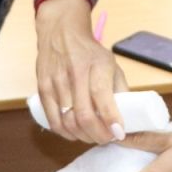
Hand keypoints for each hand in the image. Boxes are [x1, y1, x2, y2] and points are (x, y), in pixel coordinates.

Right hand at [34, 0, 123, 143]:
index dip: (111, 120)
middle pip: (84, 116)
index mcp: (97, 65)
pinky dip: (66, 133)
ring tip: (92, 136)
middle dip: (98, 135)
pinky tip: (75, 133)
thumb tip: (128, 117)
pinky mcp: (43, 88)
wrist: (61, 33)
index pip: (102, 97)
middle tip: (106, 138)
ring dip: (83, 136)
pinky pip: (53, 120)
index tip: (119, 134)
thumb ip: (120, 89)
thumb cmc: (90, 52)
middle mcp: (75, 73)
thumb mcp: (112, 64)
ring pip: (68, 122)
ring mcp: (56, 81)